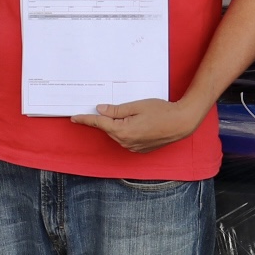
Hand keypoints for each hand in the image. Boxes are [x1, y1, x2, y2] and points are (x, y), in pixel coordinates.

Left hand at [71, 97, 209, 153]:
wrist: (181, 123)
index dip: (85, 119)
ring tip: (135, 114)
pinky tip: (139, 122)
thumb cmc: (161, 111)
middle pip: (108, 128)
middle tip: (112, 106)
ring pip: (117, 134)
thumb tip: (100, 110)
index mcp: (122, 130)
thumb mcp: (136, 106)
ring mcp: (133, 147)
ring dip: (119, 124)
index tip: (74, 118)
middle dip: (107, 118)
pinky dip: (127, 130)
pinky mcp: (140, 149)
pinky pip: (127, 139)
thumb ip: (116, 109)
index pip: (98, 123)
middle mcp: (126, 142)